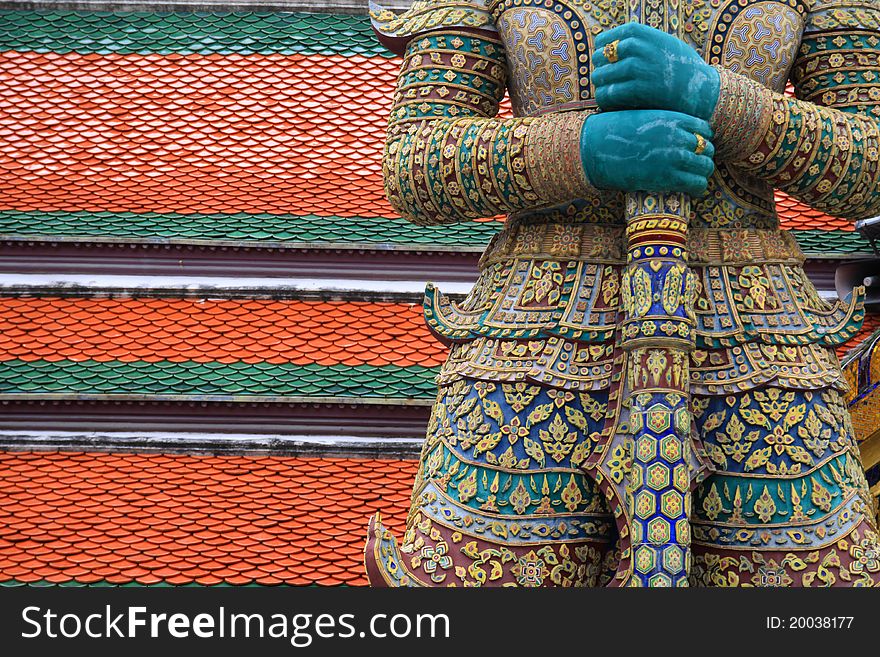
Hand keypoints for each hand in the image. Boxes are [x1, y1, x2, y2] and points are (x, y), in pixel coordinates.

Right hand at [581, 109, 714, 196]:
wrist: (596, 148)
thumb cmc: (612, 132)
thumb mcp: (642, 117)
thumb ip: (662, 123)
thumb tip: (669, 134)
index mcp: (674, 118)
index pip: (704, 129)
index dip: (701, 140)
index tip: (693, 149)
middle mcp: (679, 136)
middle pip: (707, 149)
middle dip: (703, 158)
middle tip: (694, 168)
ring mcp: (675, 157)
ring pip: (705, 168)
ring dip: (701, 175)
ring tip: (692, 180)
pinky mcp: (668, 177)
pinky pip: (696, 184)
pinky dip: (697, 188)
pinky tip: (691, 190)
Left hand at [592, 23, 719, 120]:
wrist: (701, 89)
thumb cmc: (680, 68)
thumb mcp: (663, 44)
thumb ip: (641, 42)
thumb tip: (612, 47)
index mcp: (643, 34)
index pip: (606, 39)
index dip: (601, 52)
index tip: (604, 61)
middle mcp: (639, 48)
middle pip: (601, 58)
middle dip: (600, 69)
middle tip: (605, 79)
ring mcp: (639, 69)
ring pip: (600, 77)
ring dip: (601, 86)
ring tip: (609, 92)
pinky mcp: (639, 90)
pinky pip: (607, 94)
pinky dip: (605, 100)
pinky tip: (612, 103)